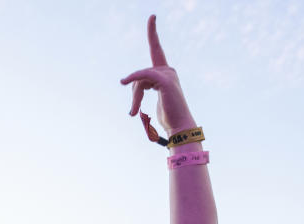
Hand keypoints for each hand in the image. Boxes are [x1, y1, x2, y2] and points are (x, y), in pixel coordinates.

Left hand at [120, 15, 194, 133]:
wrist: (179, 127)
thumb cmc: (168, 117)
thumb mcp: (153, 100)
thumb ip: (143, 88)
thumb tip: (130, 82)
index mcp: (165, 73)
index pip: (156, 50)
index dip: (153, 33)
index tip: (152, 16)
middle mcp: (168, 70)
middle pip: (141, 75)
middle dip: (134, 94)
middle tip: (133, 113)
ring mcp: (168, 74)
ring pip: (140, 78)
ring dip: (135, 97)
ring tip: (134, 113)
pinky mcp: (165, 80)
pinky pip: (143, 75)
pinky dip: (133, 79)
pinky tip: (124, 82)